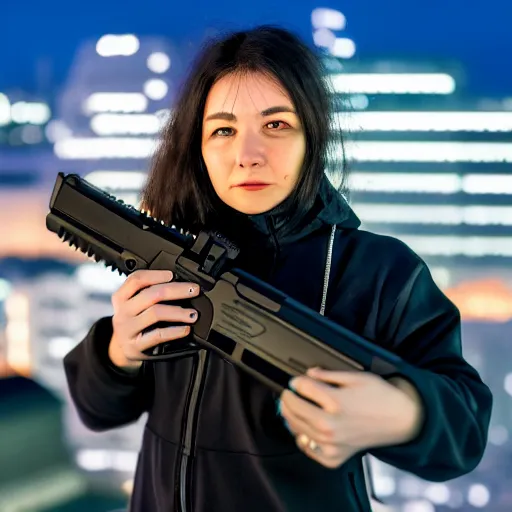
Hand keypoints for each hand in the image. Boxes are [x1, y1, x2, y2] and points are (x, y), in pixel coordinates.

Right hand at [108, 270, 199, 370]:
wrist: (120, 351)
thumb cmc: (134, 323)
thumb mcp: (133, 306)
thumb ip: (149, 293)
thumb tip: (179, 284)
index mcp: (121, 298)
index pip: (135, 279)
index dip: (155, 274)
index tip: (173, 274)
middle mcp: (122, 312)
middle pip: (151, 294)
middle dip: (177, 290)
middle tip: (194, 290)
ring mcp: (128, 330)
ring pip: (156, 313)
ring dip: (178, 311)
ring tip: (193, 314)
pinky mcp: (135, 346)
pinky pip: (158, 335)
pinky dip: (175, 331)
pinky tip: (185, 329)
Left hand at [279, 368, 422, 468]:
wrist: (402, 419)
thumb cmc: (381, 397)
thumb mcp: (355, 377)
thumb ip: (328, 375)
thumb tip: (308, 374)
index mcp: (334, 402)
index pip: (301, 388)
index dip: (295, 382)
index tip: (295, 381)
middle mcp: (330, 425)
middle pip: (294, 409)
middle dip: (286, 399)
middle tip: (287, 394)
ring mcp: (331, 443)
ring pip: (297, 429)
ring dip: (289, 417)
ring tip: (290, 409)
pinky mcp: (335, 456)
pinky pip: (309, 449)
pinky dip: (302, 439)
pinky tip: (303, 430)